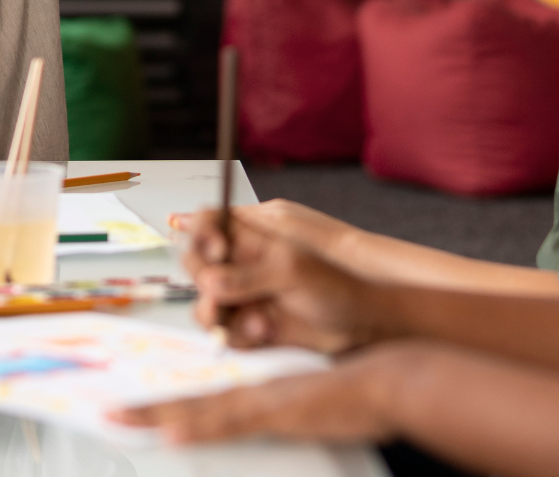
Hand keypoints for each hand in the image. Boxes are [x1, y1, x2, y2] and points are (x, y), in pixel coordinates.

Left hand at [113, 343, 426, 444]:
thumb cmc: (362, 389)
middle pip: (193, 401)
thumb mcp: (314, 399)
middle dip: (150, 410)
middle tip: (111, 411)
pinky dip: (201, 428)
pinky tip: (175, 434)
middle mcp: (257, 389)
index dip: (171, 405)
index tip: (141, 408)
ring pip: (200, 409)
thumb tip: (276, 416)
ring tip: (123, 418)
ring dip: (160, 416)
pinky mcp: (279, 414)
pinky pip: (231, 424)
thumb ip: (288, 407)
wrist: (390, 377)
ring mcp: (265, 401)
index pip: (206, 397)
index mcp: (262, 388)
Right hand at [177, 208, 380, 353]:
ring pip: (206, 302)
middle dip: (204, 279)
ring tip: (255, 322)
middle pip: (197, 264)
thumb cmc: (336, 285)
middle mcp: (241, 264)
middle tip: (220, 295)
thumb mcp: (291, 270)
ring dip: (222, 314)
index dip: (201, 234)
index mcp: (252, 236)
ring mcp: (243, 295)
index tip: (215, 250)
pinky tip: (264, 332)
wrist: (361, 326)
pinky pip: (224, 331)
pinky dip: (239, 334)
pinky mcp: (247, 325)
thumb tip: (209, 282)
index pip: (209, 224)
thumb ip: (247, 274)